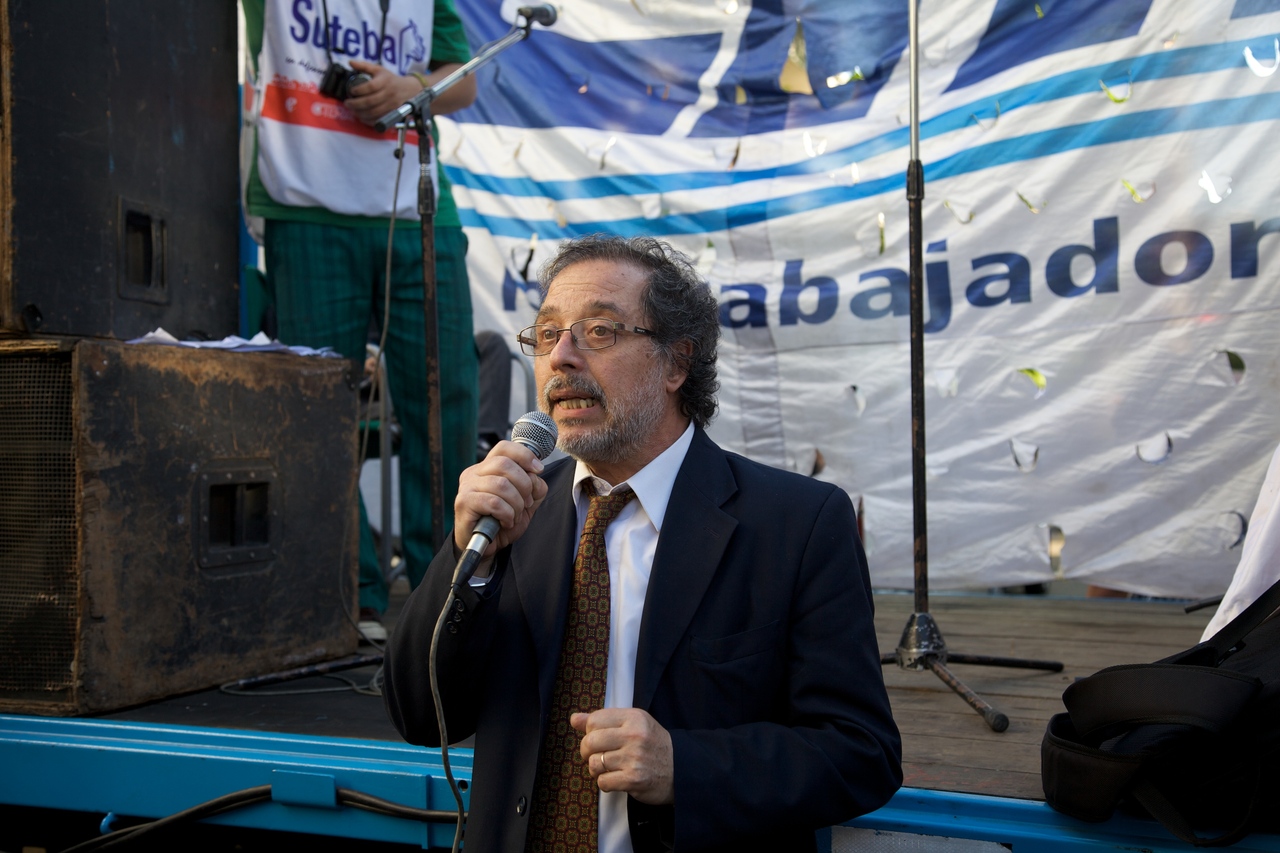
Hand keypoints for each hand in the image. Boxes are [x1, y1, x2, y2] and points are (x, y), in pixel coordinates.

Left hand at [344, 60, 424, 125]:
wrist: (409, 89)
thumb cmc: (390, 79)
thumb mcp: (379, 69)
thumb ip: (364, 66)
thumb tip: (350, 62)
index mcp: (385, 81)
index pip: (371, 86)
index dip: (359, 90)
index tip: (351, 91)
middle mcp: (389, 93)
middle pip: (370, 101)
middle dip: (356, 104)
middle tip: (347, 103)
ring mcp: (392, 105)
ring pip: (374, 112)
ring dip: (360, 113)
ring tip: (353, 110)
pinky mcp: (393, 114)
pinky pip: (379, 120)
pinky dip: (369, 121)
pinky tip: (362, 117)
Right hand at [453, 441, 548, 563]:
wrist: (485, 547)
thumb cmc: (502, 522)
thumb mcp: (525, 502)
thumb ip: (534, 486)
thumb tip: (535, 476)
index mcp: (487, 467)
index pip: (504, 448)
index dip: (525, 455)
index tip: (538, 470)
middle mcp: (474, 472)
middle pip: (505, 464)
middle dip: (524, 485)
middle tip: (526, 503)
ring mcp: (467, 487)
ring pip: (501, 484)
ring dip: (516, 503)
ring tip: (515, 515)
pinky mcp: (464, 503)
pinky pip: (493, 502)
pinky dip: (507, 514)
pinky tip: (506, 522)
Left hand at [573, 709, 673, 804]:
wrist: (681, 769)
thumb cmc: (653, 745)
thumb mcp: (634, 724)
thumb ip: (604, 720)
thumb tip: (574, 719)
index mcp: (634, 718)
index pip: (594, 720)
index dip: (589, 731)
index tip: (597, 738)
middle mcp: (634, 736)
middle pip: (590, 741)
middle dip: (586, 752)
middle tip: (595, 756)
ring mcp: (634, 758)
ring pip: (594, 763)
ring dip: (596, 769)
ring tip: (607, 769)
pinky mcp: (634, 779)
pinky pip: (603, 782)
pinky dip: (604, 783)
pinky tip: (614, 780)